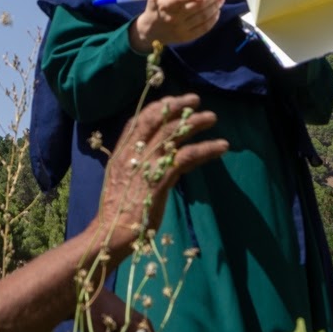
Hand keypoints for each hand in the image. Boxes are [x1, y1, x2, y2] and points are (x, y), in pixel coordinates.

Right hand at [96, 93, 227, 252]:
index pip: (137, 120)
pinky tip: (221, 146)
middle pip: (156, 119)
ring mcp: (145, 164)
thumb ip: (135, 165)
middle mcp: (132, 153)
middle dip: (177, 106)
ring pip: (173, 133)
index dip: (156, 108)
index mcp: (121, 153)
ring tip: (212, 118)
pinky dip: (206, 148)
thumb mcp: (121, 181)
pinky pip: (187, 156)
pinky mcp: (160, 178)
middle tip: (195, 100)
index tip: (171, 100)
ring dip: (195, 123)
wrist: (111, 231)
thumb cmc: (117, 212)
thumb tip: (155, 157)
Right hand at [128, 0, 224, 52]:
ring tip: (221, 0)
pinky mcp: (186, 37)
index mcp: (164, 5)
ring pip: (202, 17)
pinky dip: (213, 20)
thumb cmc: (156, 7)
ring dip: (215, 8)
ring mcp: (180, 29)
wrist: (150, 31)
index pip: (177, 0)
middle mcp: (173, 17)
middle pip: (196, 7)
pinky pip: (203, 28)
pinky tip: (217, 12)